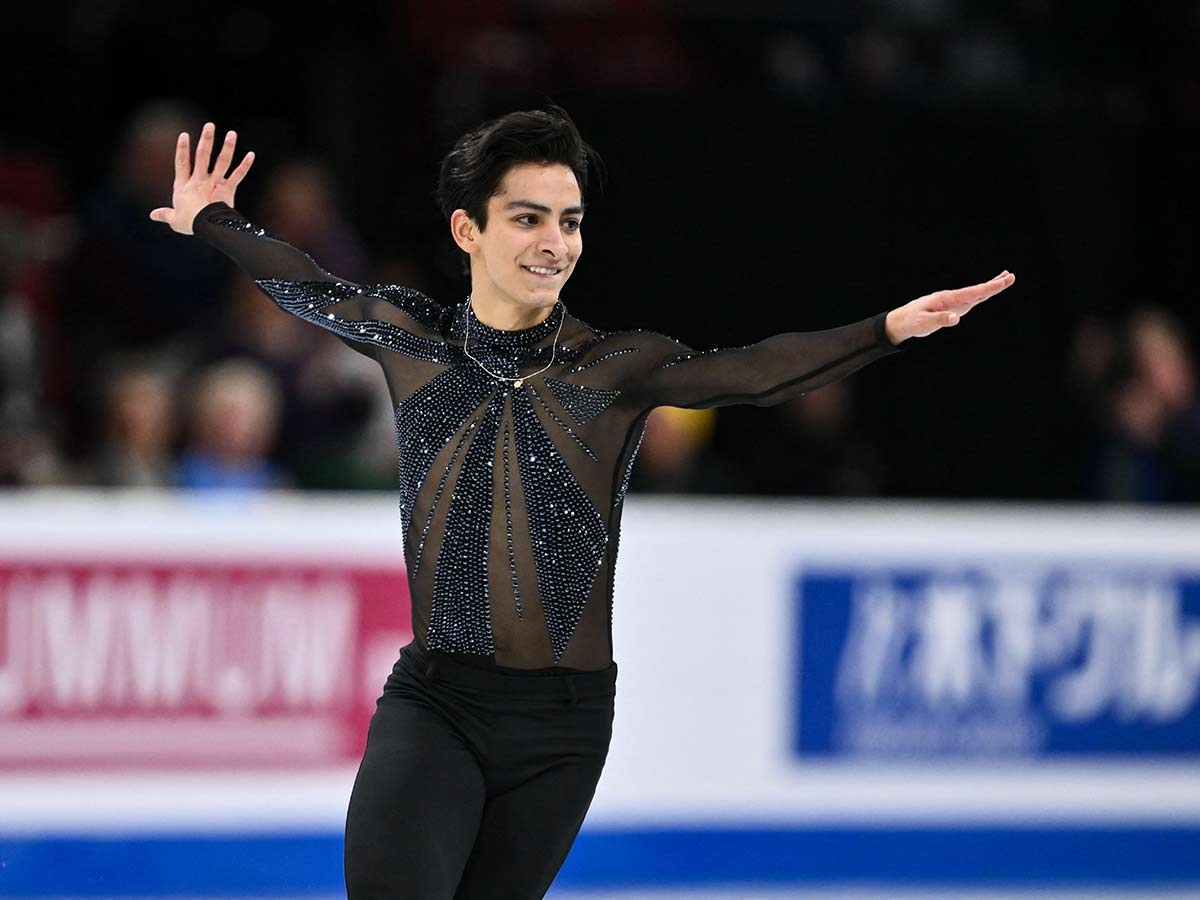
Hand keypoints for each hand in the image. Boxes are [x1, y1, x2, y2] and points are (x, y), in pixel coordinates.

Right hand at [148, 122, 254, 234]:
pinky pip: (238, 175)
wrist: (205, 226)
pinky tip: (251, 155)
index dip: (182, 149)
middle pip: (202, 156)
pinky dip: (245, 165)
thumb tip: (152, 215)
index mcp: (184, 186)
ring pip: (221, 161)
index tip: (184, 135)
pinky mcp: (228, 190)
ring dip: (227, 147)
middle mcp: (200, 180)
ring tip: (232, 133)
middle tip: (210, 125)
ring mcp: (215, 183)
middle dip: (206, 140)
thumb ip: (164, 214)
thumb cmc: (189, 223)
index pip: (182, 163)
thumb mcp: (174, 219)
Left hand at [885, 270, 1015, 343]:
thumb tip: (956, 318)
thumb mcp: (924, 323)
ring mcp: (953, 302)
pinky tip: (987, 291)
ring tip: (1005, 278)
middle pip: (977, 291)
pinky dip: (981, 294)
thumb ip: (940, 320)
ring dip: (990, 286)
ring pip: (975, 293)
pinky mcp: (952, 307)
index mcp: (947, 299)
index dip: (988, 288)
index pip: (972, 293)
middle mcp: (952, 298)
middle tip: (1011, 276)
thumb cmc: (912, 322)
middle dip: (994, 284)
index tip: (1003, 281)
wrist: (902, 320)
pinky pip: (970, 300)